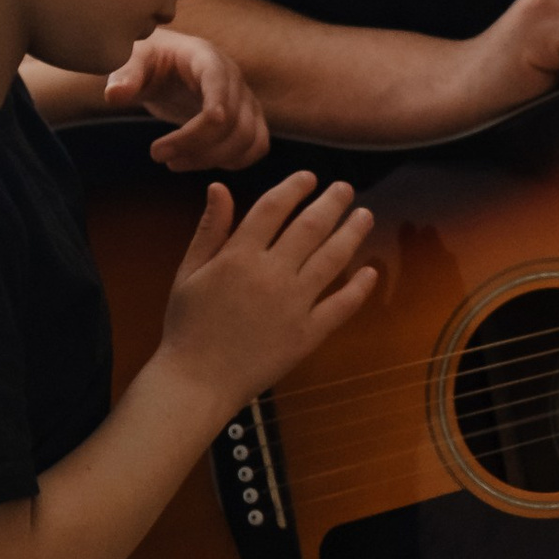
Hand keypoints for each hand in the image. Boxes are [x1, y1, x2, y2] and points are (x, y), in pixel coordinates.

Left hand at [105, 28, 270, 170]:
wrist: (166, 63)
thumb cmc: (148, 60)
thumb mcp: (131, 62)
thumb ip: (125, 76)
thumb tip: (114, 95)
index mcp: (206, 58)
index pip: (219, 88)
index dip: (205, 119)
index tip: (167, 146)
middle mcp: (233, 78)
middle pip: (234, 122)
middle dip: (195, 147)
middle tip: (157, 156)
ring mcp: (246, 99)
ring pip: (248, 139)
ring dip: (212, 160)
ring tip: (173, 163)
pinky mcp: (249, 118)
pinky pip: (257, 146)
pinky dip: (234, 162)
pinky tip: (200, 162)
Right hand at [156, 171, 375, 412]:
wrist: (196, 381)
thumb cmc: (187, 326)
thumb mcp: (189, 272)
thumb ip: (210, 229)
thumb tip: (219, 187)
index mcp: (238, 256)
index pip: (273, 208)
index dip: (294, 188)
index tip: (309, 177)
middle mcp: (271, 275)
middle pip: (310, 227)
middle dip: (332, 202)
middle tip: (346, 189)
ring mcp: (293, 306)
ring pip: (332, 259)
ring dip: (352, 233)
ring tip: (364, 216)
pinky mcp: (307, 335)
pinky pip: (340, 306)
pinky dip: (359, 288)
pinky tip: (370, 271)